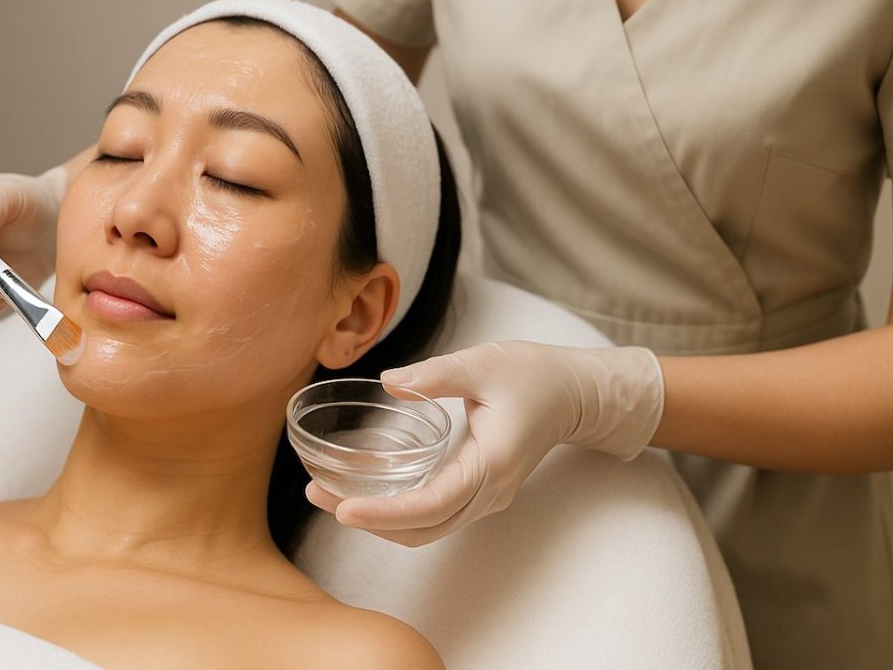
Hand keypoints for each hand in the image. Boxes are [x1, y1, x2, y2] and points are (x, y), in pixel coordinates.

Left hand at [305, 341, 663, 545]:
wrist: (573, 393)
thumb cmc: (534, 376)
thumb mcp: (482, 364)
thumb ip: (435, 374)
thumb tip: (389, 382)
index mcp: (489, 465)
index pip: (430, 505)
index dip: (384, 513)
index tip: (344, 509)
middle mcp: (488, 492)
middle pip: (422, 528)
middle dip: (369, 521)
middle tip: (319, 497)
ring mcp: (485, 498)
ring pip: (426, 529)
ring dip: (379, 520)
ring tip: (329, 496)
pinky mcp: (478, 491)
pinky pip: (434, 515)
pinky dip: (397, 512)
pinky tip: (365, 490)